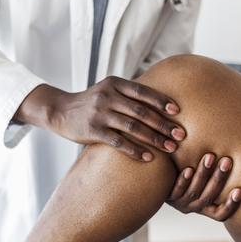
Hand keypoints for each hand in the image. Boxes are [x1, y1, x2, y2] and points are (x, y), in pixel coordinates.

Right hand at [16, 77, 185, 160]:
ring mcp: (99, 114)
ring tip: (170, 148)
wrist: (60, 111)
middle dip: (163, 124)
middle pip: (142, 111)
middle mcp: (108, 96)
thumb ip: (129, 95)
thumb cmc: (91, 103)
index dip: (161, 101)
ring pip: (133, 127)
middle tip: (180, 135)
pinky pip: (118, 142)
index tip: (178, 112)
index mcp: (115, 84)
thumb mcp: (108, 91)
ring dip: (154, 139)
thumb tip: (161, 103)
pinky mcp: (92, 131)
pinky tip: (149, 157)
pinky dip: (135, 150)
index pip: (143, 92)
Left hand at [167, 153, 240, 220]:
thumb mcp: (205, 181)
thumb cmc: (192, 176)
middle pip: (209, 197)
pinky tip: (188, 169)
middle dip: (218, 178)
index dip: (230, 205)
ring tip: (209, 157)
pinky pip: (176, 189)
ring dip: (203, 174)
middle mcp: (194, 207)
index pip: (220, 214)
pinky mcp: (168, 196)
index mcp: (206, 208)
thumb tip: (236, 153)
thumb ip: (216, 174)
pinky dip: (183, 180)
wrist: (162, 182)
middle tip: (226, 161)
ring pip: (194, 191)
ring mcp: (180, 202)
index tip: (240, 190)